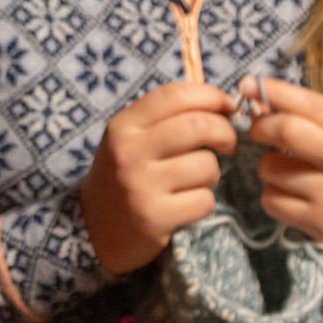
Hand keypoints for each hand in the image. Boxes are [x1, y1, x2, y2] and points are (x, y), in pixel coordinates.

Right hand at [81, 80, 237, 272]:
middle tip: (228, 142)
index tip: (229, 106)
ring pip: (207, 165)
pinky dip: (203, 202)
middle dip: (225, 132)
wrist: (94, 227)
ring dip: (211, 173)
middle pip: (198, 126)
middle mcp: (129, 152)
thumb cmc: (125, 174)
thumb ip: (168, 117)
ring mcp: (141, 186)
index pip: (176, 95)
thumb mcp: (131, 138)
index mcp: (124, 126)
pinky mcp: (154, 218)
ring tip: (195, 179)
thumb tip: (224, 103)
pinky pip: (204, 200)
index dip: (211, 96)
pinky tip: (186, 203)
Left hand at [241, 76, 322, 270]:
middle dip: (261, 126)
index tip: (247, 84)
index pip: (311, 104)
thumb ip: (313, 119)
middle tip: (258, 129)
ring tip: (284, 169)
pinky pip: (271, 200)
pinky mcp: (318, 222)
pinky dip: (272, 194)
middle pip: (288, 130)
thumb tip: (261, 102)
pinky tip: (289, 194)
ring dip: (267, 165)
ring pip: (271, 167)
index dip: (274, 91)